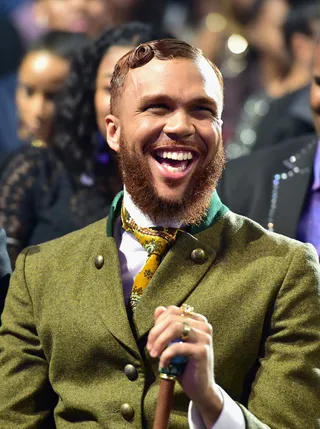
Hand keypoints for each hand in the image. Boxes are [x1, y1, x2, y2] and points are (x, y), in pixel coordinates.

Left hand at [147, 305, 222, 426]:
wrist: (201, 389)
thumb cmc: (185, 365)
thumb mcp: (173, 343)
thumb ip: (166, 326)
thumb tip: (159, 309)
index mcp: (198, 320)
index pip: (173, 311)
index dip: (158, 322)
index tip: (151, 339)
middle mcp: (204, 325)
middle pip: (172, 318)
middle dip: (156, 332)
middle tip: (149, 347)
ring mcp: (205, 337)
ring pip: (175, 328)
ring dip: (160, 341)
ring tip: (153, 354)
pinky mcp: (202, 351)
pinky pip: (177, 347)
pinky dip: (165, 355)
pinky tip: (163, 364)